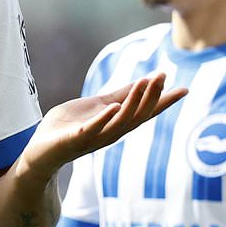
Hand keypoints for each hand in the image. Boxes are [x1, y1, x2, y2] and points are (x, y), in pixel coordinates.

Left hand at [19, 73, 186, 179]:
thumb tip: (143, 82)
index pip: (145, 112)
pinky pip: (93, 129)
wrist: (40, 149)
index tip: (185, 89)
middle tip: (162, 77)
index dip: (164, 101)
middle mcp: (110, 133)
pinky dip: (104, 118)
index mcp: (116, 124)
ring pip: (120, 121)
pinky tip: (113, 106)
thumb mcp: (97, 106)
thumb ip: (118, 96)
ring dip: (133, 102)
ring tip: (143, 83)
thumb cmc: (68, 127)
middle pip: (137, 116)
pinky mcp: (76, 139)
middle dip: (151, 97)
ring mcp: (94, 137)